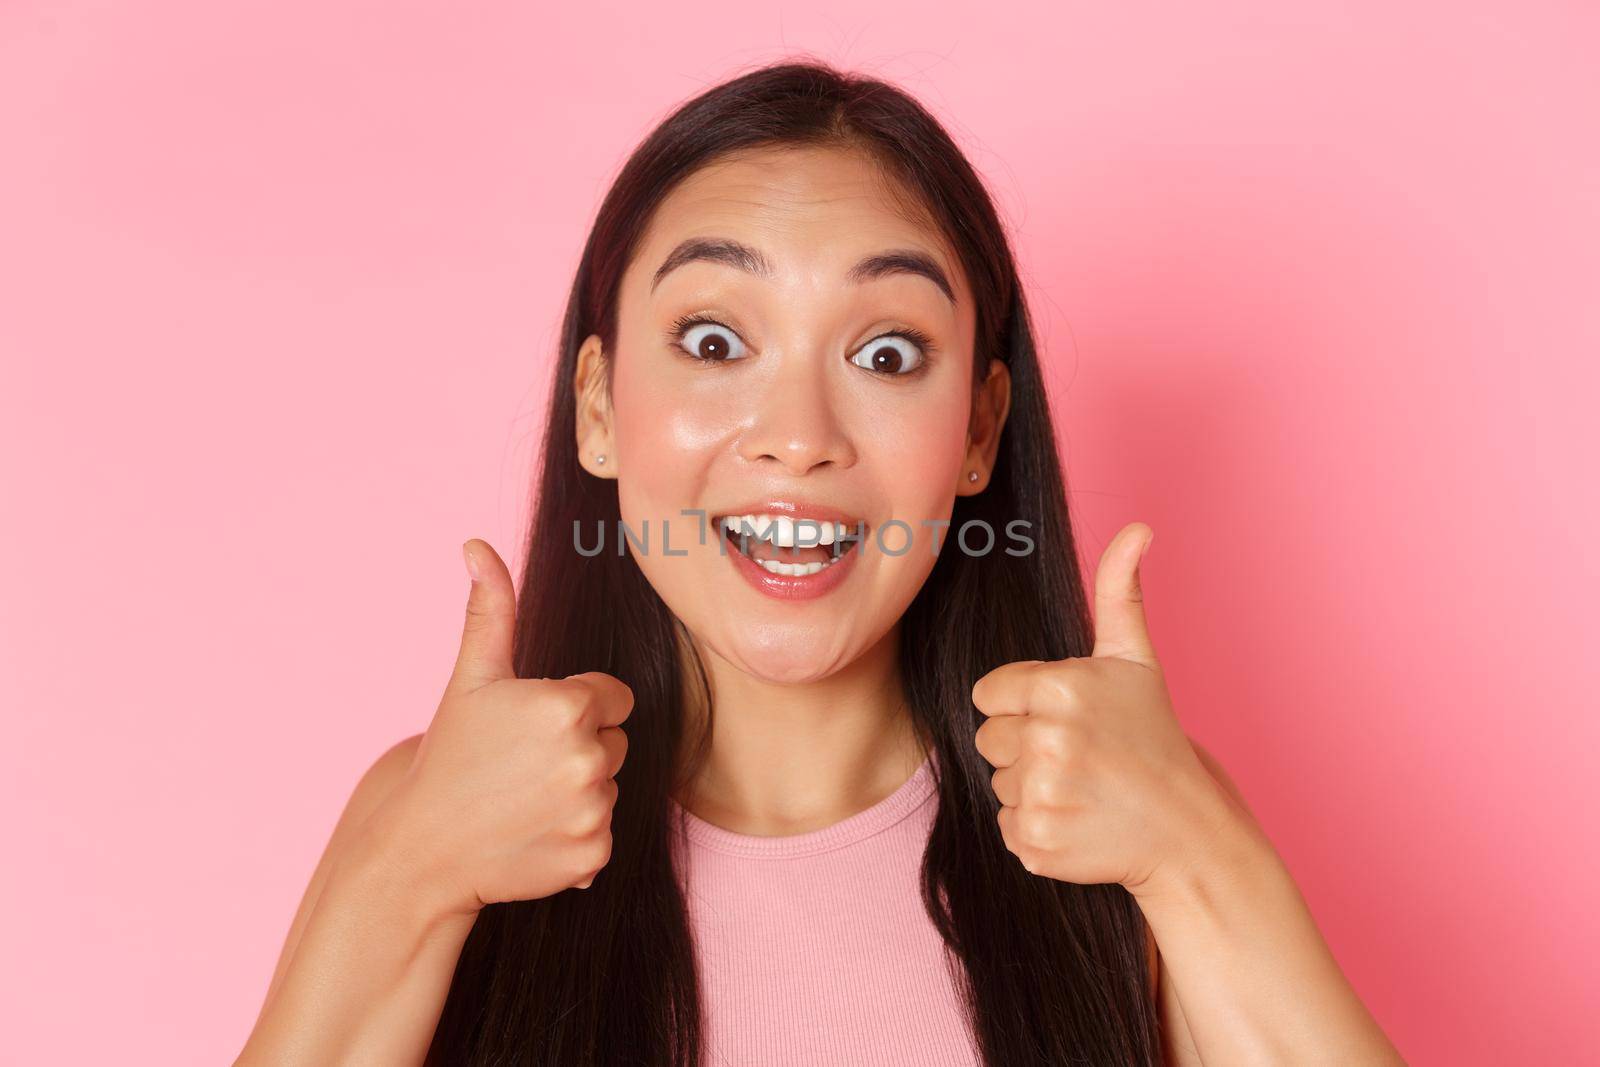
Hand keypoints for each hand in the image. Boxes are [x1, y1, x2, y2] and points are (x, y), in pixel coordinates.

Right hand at [361, 538, 632, 915]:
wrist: (424, 851)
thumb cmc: (450, 756)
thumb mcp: (471, 678)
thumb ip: (491, 609)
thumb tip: (477, 545)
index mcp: (569, 706)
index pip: (614, 697)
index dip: (575, 708)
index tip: (532, 727)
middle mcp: (590, 758)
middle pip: (616, 741)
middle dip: (579, 748)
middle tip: (522, 765)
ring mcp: (593, 810)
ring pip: (610, 787)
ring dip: (578, 792)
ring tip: (523, 799)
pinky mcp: (594, 856)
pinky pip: (604, 834)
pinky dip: (575, 837)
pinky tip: (532, 833)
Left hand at [971, 523, 1240, 896]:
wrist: (1186, 828)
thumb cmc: (1152, 736)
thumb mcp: (1134, 660)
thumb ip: (1120, 590)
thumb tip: (1138, 527)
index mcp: (1059, 688)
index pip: (988, 695)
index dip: (1022, 706)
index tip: (1068, 719)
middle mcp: (1047, 740)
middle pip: (988, 740)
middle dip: (1025, 747)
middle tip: (1081, 757)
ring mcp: (1042, 795)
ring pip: (998, 784)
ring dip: (1032, 789)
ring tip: (1084, 789)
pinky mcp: (1037, 843)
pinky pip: (1007, 828)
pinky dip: (1037, 831)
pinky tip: (1078, 822)